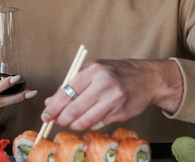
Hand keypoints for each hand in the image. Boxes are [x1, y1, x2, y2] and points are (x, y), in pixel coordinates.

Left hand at [40, 59, 182, 130]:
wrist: (148, 78)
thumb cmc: (117, 73)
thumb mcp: (94, 71)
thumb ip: (73, 85)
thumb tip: (50, 102)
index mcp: (94, 70)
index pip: (67, 91)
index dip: (54, 106)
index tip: (46, 114)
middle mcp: (104, 84)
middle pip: (75, 108)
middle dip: (62, 118)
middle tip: (57, 121)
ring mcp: (114, 99)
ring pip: (86, 120)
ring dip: (75, 124)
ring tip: (71, 123)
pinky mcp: (121, 112)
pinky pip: (99, 123)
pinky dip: (91, 123)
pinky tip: (88, 119)